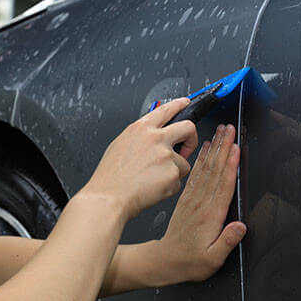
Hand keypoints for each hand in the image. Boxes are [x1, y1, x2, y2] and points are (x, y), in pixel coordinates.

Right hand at [81, 97, 198, 221]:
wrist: (108, 197)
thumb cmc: (110, 177)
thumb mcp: (120, 145)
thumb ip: (140, 137)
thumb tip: (152, 136)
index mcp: (141, 129)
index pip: (166, 109)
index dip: (179, 105)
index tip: (185, 103)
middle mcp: (156, 138)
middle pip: (188, 128)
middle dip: (191, 138)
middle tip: (186, 148)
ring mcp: (166, 156)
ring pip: (183, 162)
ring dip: (174, 171)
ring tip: (153, 179)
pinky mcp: (172, 174)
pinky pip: (178, 180)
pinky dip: (169, 186)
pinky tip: (153, 188)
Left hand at [158, 123, 246, 282]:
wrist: (164, 261)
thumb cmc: (189, 261)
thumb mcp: (212, 260)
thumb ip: (226, 242)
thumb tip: (240, 227)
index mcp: (210, 216)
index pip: (223, 185)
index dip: (230, 166)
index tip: (235, 148)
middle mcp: (201, 203)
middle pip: (215, 170)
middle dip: (224, 147)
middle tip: (230, 128)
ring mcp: (193, 199)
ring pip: (206, 168)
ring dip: (214, 148)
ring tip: (221, 132)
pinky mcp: (187, 198)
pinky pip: (195, 174)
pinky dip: (202, 159)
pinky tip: (205, 148)